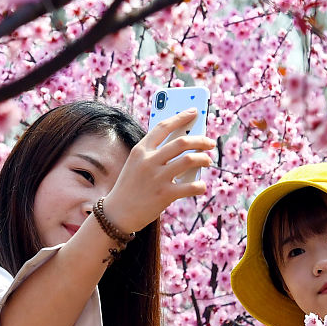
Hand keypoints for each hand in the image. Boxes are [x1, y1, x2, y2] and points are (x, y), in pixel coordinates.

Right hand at [103, 109, 215, 232]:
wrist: (117, 213)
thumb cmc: (131, 187)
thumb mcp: (137, 165)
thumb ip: (155, 154)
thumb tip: (186, 146)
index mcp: (140, 150)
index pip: (163, 126)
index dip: (181, 117)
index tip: (194, 111)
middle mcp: (149, 161)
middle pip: (181, 142)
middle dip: (200, 140)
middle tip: (210, 142)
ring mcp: (157, 177)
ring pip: (189, 159)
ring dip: (203, 159)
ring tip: (207, 161)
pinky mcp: (165, 194)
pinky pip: (191, 186)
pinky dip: (200, 185)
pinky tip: (201, 185)